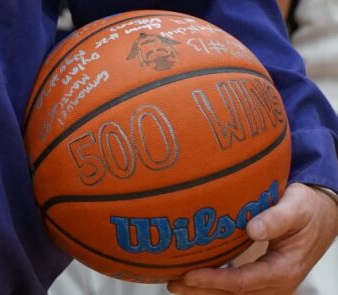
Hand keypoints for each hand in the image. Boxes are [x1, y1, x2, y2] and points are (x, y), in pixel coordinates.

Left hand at [167, 182, 337, 293]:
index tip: (189, 274)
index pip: (243, 281)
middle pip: (235, 293)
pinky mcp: (264, 278)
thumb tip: (252, 229)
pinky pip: (238, 286)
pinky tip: (194, 278)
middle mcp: (277, 282)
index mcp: (284, 269)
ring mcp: (270, 283)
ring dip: (206, 290)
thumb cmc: (308, 209)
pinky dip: (216, 284)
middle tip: (172, 283)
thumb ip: (276, 218)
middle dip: (202, 290)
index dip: (215, 280)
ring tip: (175, 284)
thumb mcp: (297, 207)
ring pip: (235, 293)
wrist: (323, 215)